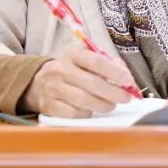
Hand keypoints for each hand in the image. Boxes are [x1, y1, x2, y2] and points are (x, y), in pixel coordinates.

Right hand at [21, 46, 135, 117]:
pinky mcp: (49, 106)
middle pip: (92, 83)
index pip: (96, 61)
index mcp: (72, 54)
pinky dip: (87, 113)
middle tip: (126, 98)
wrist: (38, 82)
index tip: (129, 81)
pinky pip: (73, 113)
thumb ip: (107, 63)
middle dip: (113, 92)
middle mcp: (60, 69)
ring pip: (83, 101)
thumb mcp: (85, 58)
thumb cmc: (71, 70)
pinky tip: (91, 110)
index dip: (115, 72)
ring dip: (103, 105)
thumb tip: (126, 77)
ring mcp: (53, 88)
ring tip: (111, 105)